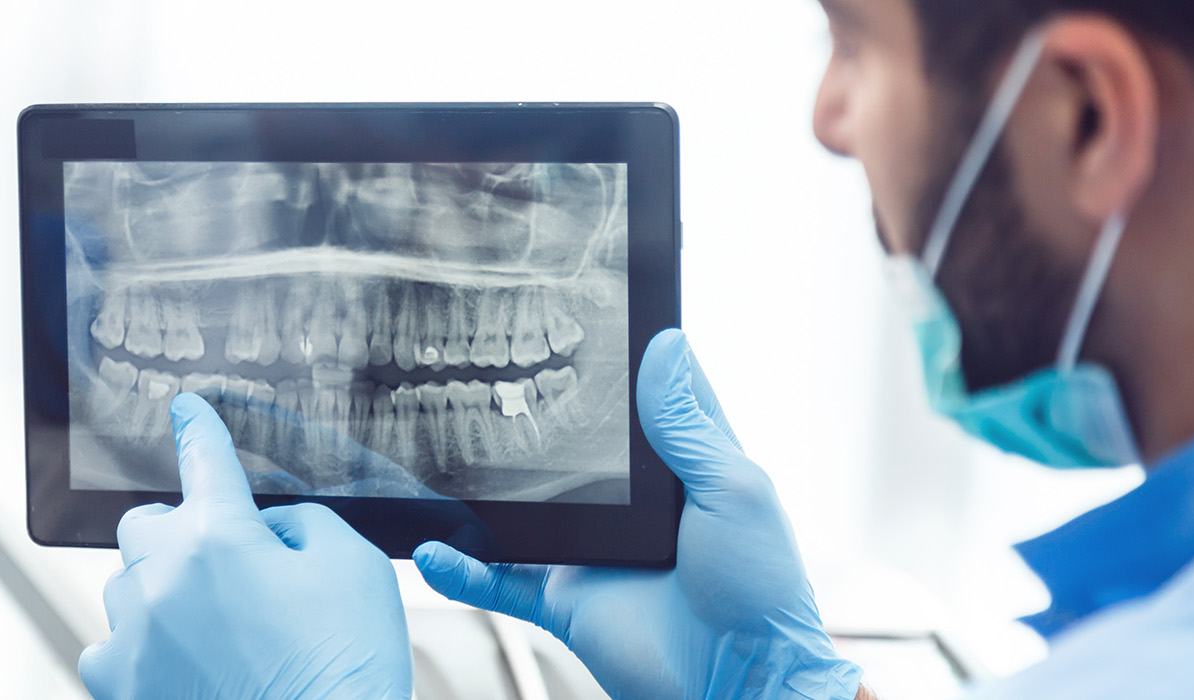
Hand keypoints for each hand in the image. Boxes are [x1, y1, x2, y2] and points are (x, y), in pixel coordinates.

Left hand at [78, 394, 412, 699]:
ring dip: (164, 592)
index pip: (205, 460)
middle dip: (181, 531)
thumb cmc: (344, 667)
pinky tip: (185, 664)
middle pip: (147, 525)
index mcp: (220, 537)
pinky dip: (142, 647)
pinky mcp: (119, 687)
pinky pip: (111, 646)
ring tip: (219, 631)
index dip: (199, 429)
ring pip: (128, 587)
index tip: (187, 411)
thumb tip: (266, 529)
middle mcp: (162, 580)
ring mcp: (133, 637)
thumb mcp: (355, 568)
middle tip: (229, 566)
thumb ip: (303, 524)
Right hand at [413, 329, 862, 699]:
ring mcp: (594, 553)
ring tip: (436, 454)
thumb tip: (666, 345)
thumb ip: (689, 425)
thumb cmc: (760, 590)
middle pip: (572, 452)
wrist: (738, 682)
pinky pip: (503, 581)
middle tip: (485, 371)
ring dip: (481, 492)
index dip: (619, 362)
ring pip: (523, 512)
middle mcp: (632, 508)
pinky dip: (465, 568)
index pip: (646, 402)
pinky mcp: (566, 601)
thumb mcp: (734, 490)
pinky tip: (433, 549)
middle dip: (530, 419)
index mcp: (681, 471)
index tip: (581, 311)